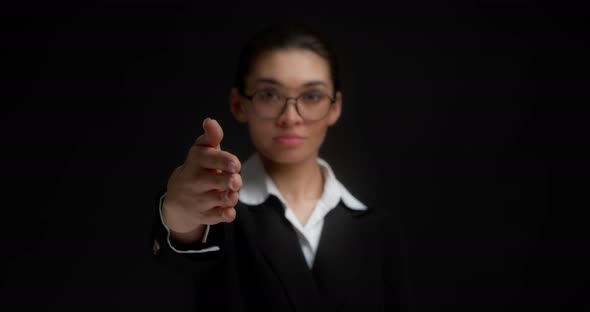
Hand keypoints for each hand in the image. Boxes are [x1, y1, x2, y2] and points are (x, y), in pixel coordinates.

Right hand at [162, 118, 241, 241]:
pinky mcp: (204, 215)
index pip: (210, 159)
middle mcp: (195, 181)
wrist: (178, 198)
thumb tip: (210, 121)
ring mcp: (199, 200)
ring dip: (232, 197)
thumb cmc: (198, 169)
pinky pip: (220, 217)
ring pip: (221, 199)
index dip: (226, 161)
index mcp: (196, 161)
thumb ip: (210, 137)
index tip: (236, 164)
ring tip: (232, 193)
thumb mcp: (201, 151)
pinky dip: (227, 214)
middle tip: (236, 181)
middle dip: (232, 181)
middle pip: (218, 181)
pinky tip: (228, 209)